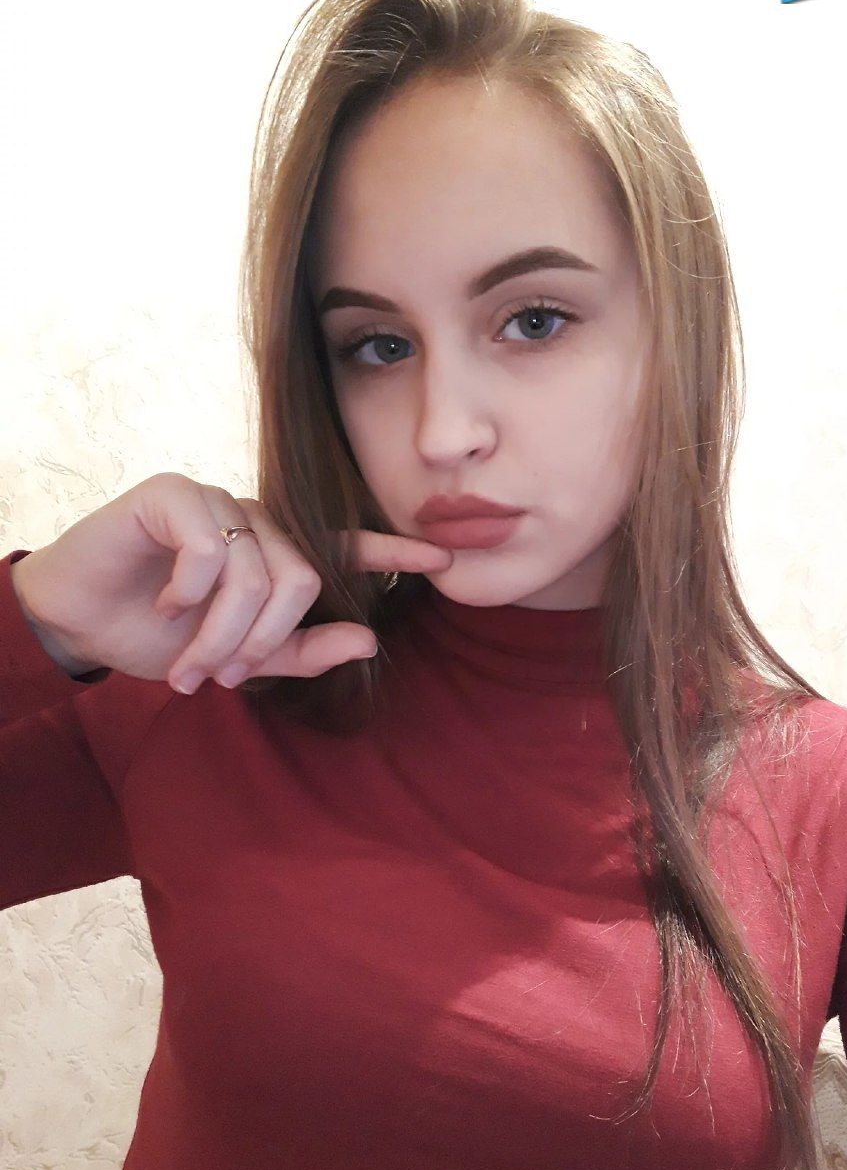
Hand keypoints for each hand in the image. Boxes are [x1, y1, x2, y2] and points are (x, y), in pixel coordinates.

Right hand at [11, 472, 453, 691]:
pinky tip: (164, 602)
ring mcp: (216, 502)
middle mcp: (255, 522)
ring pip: (259, 572)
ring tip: (188, 662)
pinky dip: (189, 590)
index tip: (444, 556)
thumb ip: (301, 651)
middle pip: (302, 579)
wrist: (79, 622)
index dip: (394, 551)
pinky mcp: (174, 493)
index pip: (346, 548)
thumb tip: (371, 641)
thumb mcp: (237, 656)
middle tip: (221, 675)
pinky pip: (212, 547)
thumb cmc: (158, 635)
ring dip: (221, 633)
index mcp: (275, 554)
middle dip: (262, 641)